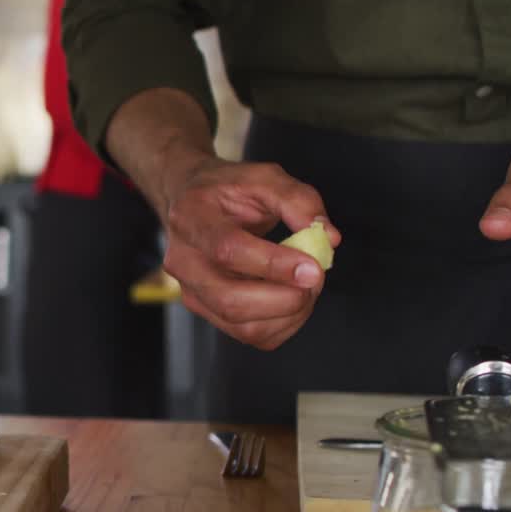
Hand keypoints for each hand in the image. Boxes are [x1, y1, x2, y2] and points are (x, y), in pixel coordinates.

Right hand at [162, 155, 340, 349]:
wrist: (194, 204)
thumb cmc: (228, 190)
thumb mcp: (263, 177)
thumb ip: (298, 201)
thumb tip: (327, 239)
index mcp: (191, 218)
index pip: (229, 250)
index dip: (273, 265)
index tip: (312, 267)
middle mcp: (183, 260)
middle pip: (229, 299)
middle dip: (284, 299)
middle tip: (315, 278)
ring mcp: (191, 291)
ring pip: (242, 326)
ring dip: (289, 313)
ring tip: (307, 285)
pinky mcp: (207, 310)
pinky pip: (250, 334)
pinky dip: (284, 324)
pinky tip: (293, 298)